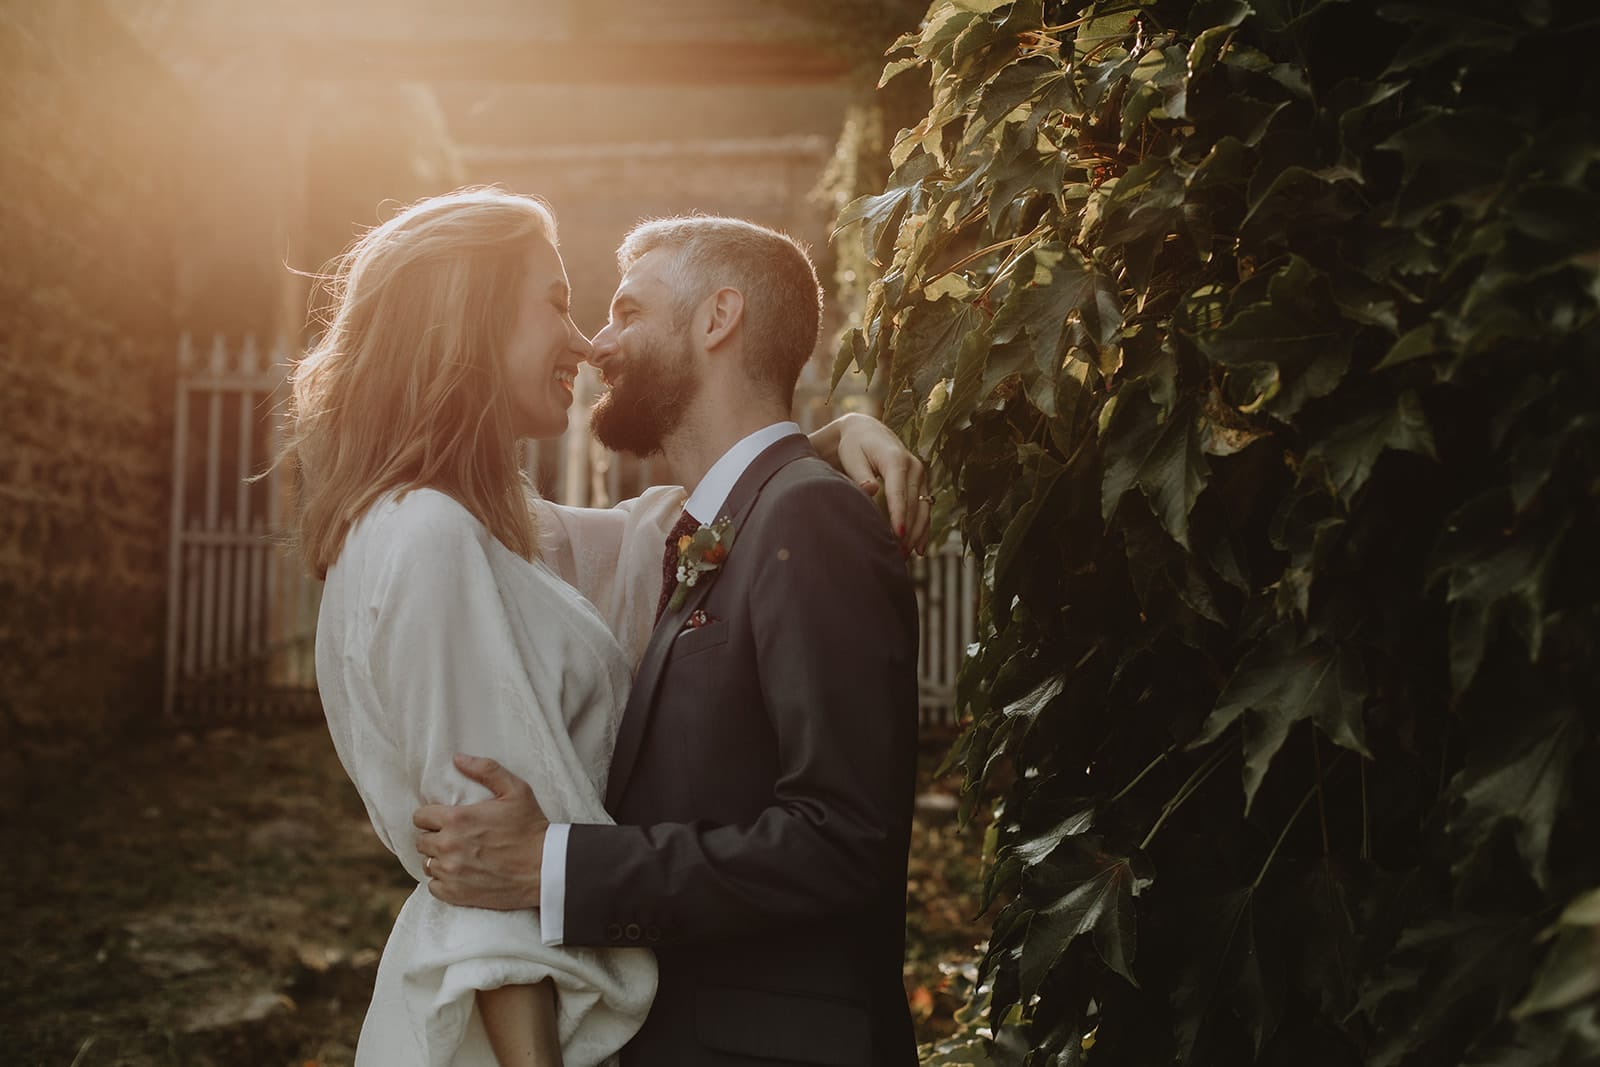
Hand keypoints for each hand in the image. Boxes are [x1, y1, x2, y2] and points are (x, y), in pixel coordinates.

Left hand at [413, 754, 547, 909]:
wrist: (545, 868)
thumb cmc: (531, 827)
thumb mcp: (515, 790)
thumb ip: (486, 770)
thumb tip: (458, 758)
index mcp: (457, 819)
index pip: (420, 817)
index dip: (431, 816)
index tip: (444, 819)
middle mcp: (448, 846)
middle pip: (421, 841)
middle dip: (435, 837)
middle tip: (454, 837)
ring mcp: (451, 872)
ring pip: (427, 864)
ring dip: (439, 859)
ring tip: (458, 856)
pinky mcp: (456, 894)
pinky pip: (434, 887)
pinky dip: (444, 881)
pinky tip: (460, 874)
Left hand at [822, 412, 931, 553]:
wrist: (867, 431)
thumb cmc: (854, 446)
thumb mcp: (852, 457)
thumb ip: (860, 475)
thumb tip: (871, 490)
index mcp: (895, 458)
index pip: (899, 491)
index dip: (899, 514)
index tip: (898, 534)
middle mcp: (914, 466)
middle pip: (913, 504)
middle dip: (906, 530)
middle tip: (896, 555)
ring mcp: (920, 474)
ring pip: (923, 509)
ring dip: (915, 533)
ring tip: (904, 556)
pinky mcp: (921, 483)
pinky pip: (925, 508)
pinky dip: (923, 528)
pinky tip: (919, 549)